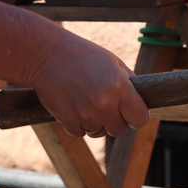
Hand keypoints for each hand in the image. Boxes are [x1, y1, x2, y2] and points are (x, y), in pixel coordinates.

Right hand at [27, 30, 148, 137]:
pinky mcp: (68, 120)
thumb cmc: (83, 55)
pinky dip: (78, 124)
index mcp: (119, 86)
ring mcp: (85, 113)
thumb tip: (140, 102)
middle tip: (105, 104)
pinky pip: (81, 133)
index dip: (136, 117)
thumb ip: (128, 82)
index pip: (140, 118)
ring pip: (99, 132)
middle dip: (114, 120)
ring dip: (95, 122)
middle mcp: (105, 103)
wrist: (46, 54)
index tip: (131, 113)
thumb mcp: (112, 62)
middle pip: (119, 130)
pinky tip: (74, 105)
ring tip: (86, 101)